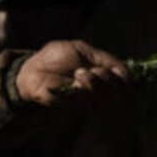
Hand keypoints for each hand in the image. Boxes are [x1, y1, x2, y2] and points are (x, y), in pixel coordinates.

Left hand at [16, 40, 131, 105]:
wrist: (31, 66)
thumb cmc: (55, 58)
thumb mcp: (83, 50)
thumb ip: (104, 58)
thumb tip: (124, 70)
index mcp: (101, 80)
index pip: (125, 87)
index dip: (126, 80)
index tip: (116, 70)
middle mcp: (95, 94)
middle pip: (116, 94)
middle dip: (108, 78)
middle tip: (92, 68)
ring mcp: (83, 102)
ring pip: (102, 98)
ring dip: (94, 81)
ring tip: (79, 72)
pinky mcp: (70, 106)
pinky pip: (86, 101)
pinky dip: (83, 87)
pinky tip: (74, 78)